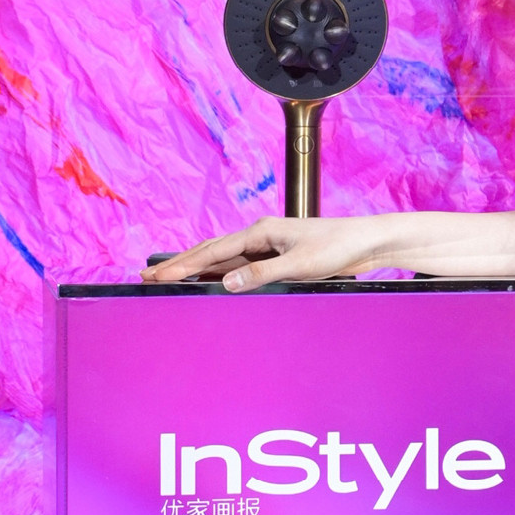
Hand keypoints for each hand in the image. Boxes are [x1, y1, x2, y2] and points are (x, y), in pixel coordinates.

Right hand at [145, 211, 462, 292]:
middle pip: (210, 252)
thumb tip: (227, 283)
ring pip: (223, 259)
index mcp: (261, 232)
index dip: (183, 265)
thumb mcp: (300, 264)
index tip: (157, 276)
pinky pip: (240, 266)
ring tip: (169, 279)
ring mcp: (268, 245)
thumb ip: (262, 274)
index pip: (213, 252)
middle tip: (147, 276)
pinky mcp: (279, 256)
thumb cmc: (339, 247)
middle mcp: (261, 235)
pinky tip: (210, 282)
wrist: (368, 241)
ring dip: (197, 269)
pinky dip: (220, 274)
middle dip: (179, 264)